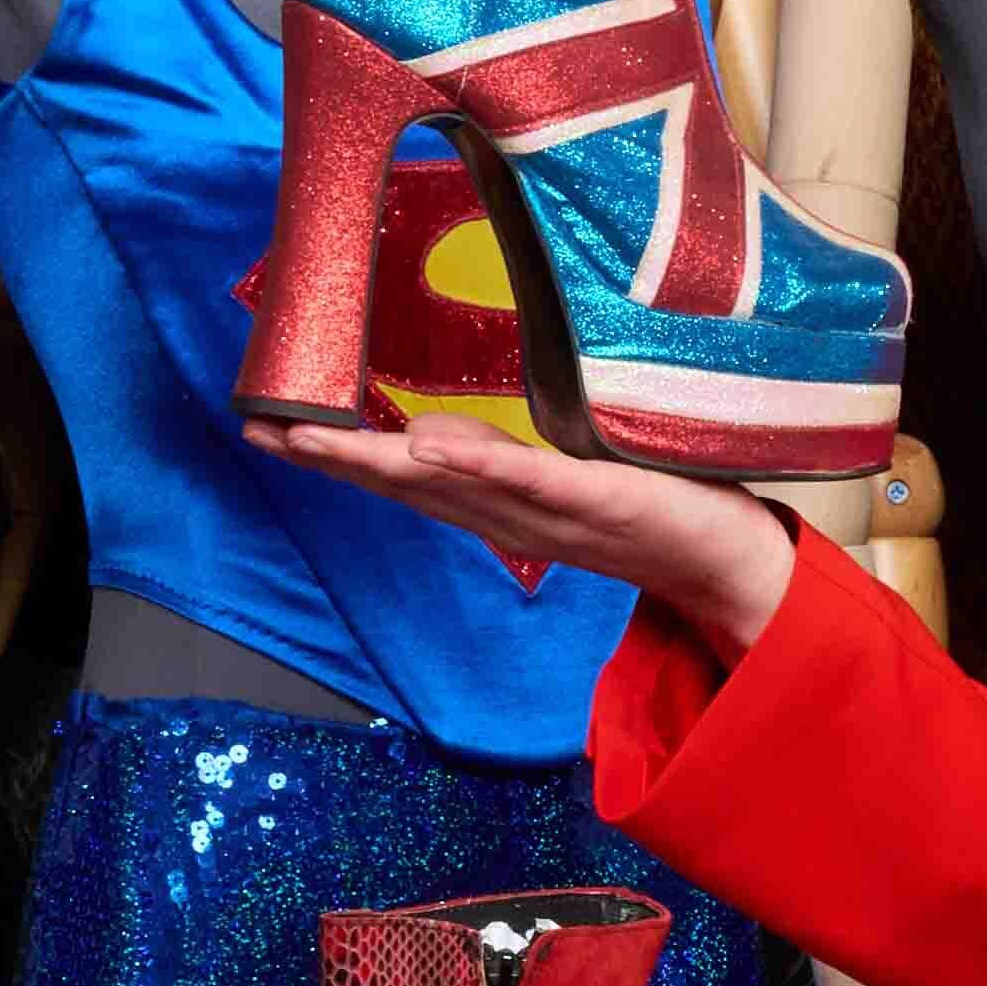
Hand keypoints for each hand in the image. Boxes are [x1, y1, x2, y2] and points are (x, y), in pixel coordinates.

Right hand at [263, 400, 805, 652]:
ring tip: (315, 438)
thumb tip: (423, 435)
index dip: (333, 456)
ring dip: (381, 462)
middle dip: (332, 460)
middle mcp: (508, 513)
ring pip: (451, 485)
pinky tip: (429, 448)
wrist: (725, 557)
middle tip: (261, 432)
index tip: (265, 428)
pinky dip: (480, 466)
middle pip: (406, 484)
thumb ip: (492, 463)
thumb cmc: (643, 504)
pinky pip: (532, 481)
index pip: (402, 474)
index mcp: (496, 502)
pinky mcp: (599, 499)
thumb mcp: (554, 475)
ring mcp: (551, 509)